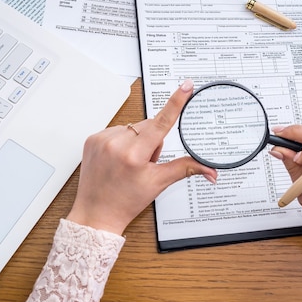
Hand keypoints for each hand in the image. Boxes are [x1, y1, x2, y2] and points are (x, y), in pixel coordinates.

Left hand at [67, 79, 217, 234]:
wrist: (97, 214)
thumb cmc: (125, 201)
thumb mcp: (158, 183)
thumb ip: (186, 168)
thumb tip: (210, 171)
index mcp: (134, 155)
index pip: (162, 122)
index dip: (176, 103)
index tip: (185, 87)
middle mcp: (116, 144)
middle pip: (149, 126)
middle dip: (152, 140)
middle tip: (145, 163)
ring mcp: (102, 140)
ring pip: (133, 127)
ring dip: (136, 140)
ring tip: (128, 163)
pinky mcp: (92, 139)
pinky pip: (116, 130)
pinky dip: (122, 141)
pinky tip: (117, 158)